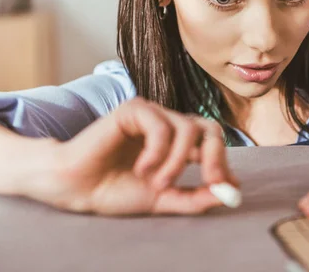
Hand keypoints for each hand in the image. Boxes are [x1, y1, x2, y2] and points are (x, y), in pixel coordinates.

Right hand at [30, 97, 237, 215]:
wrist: (78, 188)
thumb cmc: (115, 191)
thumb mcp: (163, 199)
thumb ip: (194, 197)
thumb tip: (230, 193)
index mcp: (177, 143)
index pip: (213, 142)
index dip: (223, 162)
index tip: (226, 187)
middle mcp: (168, 124)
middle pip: (210, 128)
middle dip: (216, 156)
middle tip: (211, 181)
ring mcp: (152, 114)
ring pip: (187, 129)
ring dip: (177, 161)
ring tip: (157, 182)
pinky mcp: (133, 109)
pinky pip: (161, 127)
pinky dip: (157, 152)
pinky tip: (141, 168)